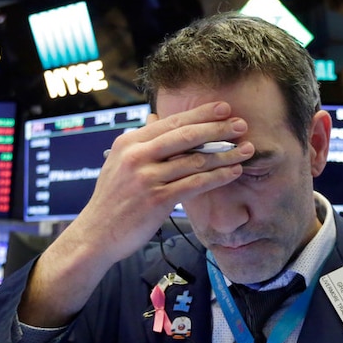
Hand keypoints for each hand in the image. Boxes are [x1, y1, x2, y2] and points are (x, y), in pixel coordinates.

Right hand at [18, 102, 252, 326]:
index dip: (200, 114)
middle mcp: (137, 155)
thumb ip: (140, 143)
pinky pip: (195, 184)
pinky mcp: (157, 200)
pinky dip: (217, 177)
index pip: (171, 122)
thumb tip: (154, 118)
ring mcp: (146, 177)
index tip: (223, 108)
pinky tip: (233, 173)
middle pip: (186, 136)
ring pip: (195, 161)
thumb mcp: (119, 163)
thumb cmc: (113, 200)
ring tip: (246, 149)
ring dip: (225, 154)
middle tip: (242, 124)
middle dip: (218, 128)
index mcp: (129, 142)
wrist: (96, 234)